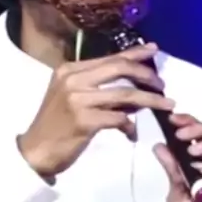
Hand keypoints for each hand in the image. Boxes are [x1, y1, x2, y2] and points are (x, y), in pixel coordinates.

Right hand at [18, 44, 174, 179]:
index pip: (111, 57)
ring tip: (166, 105)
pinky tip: (132, 133)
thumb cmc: (57, 124)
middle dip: (146, 75)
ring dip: (150, 100)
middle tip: (162, 85)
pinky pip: (119, 118)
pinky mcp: (84, 121)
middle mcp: (73, 79)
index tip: (154, 50)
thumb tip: (135, 84)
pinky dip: (130, 125)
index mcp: (70, 69)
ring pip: (125, 94)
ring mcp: (78, 99)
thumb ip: (98, 86)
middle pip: (120, 68)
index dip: (136, 54)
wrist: (36, 151)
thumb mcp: (72, 96)